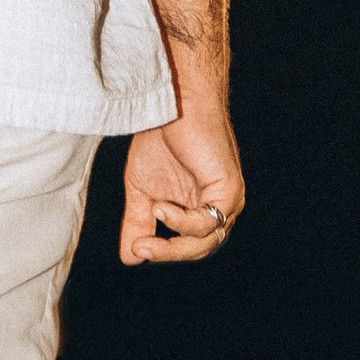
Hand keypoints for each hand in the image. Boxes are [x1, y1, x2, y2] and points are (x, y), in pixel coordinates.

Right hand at [119, 104, 242, 264]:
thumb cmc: (161, 138)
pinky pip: (208, 222)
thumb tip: (130, 257)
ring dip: (173, 241)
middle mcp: (219, 208)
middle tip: (139, 247)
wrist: (175, 102)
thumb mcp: (143, 188)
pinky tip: (162, 207)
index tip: (135, 248)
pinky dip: (183, 221)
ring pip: (205, 243)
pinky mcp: (230, 189)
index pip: (188, 247)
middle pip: (198, 250)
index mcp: (201, 209)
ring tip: (152, 215)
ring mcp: (228, 200)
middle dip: (166, 253)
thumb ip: (139, 221)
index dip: (162, 253)